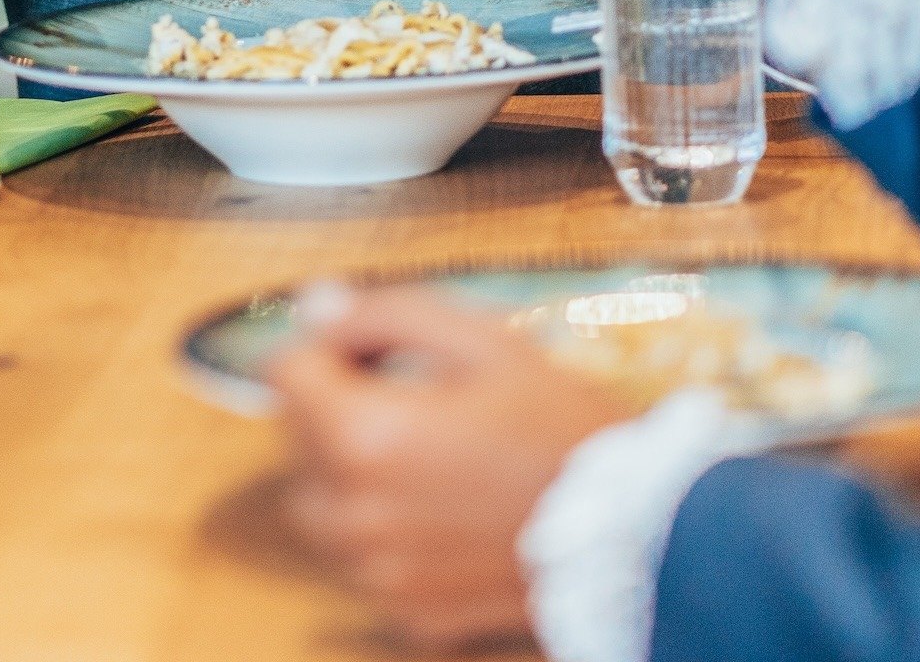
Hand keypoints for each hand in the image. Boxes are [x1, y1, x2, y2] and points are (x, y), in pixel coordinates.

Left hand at [271, 285, 624, 649]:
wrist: (635, 531)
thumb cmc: (562, 431)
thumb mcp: (482, 341)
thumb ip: (386, 316)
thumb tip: (321, 308)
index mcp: (365, 438)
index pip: (284, 373)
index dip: (327, 349)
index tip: (369, 351)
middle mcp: (357, 515)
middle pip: (296, 442)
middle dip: (337, 409)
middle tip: (414, 400)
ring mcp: (380, 573)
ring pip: (322, 506)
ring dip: (352, 474)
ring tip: (430, 458)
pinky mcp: (407, 612)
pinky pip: (365, 559)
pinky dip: (387, 531)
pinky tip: (446, 509)